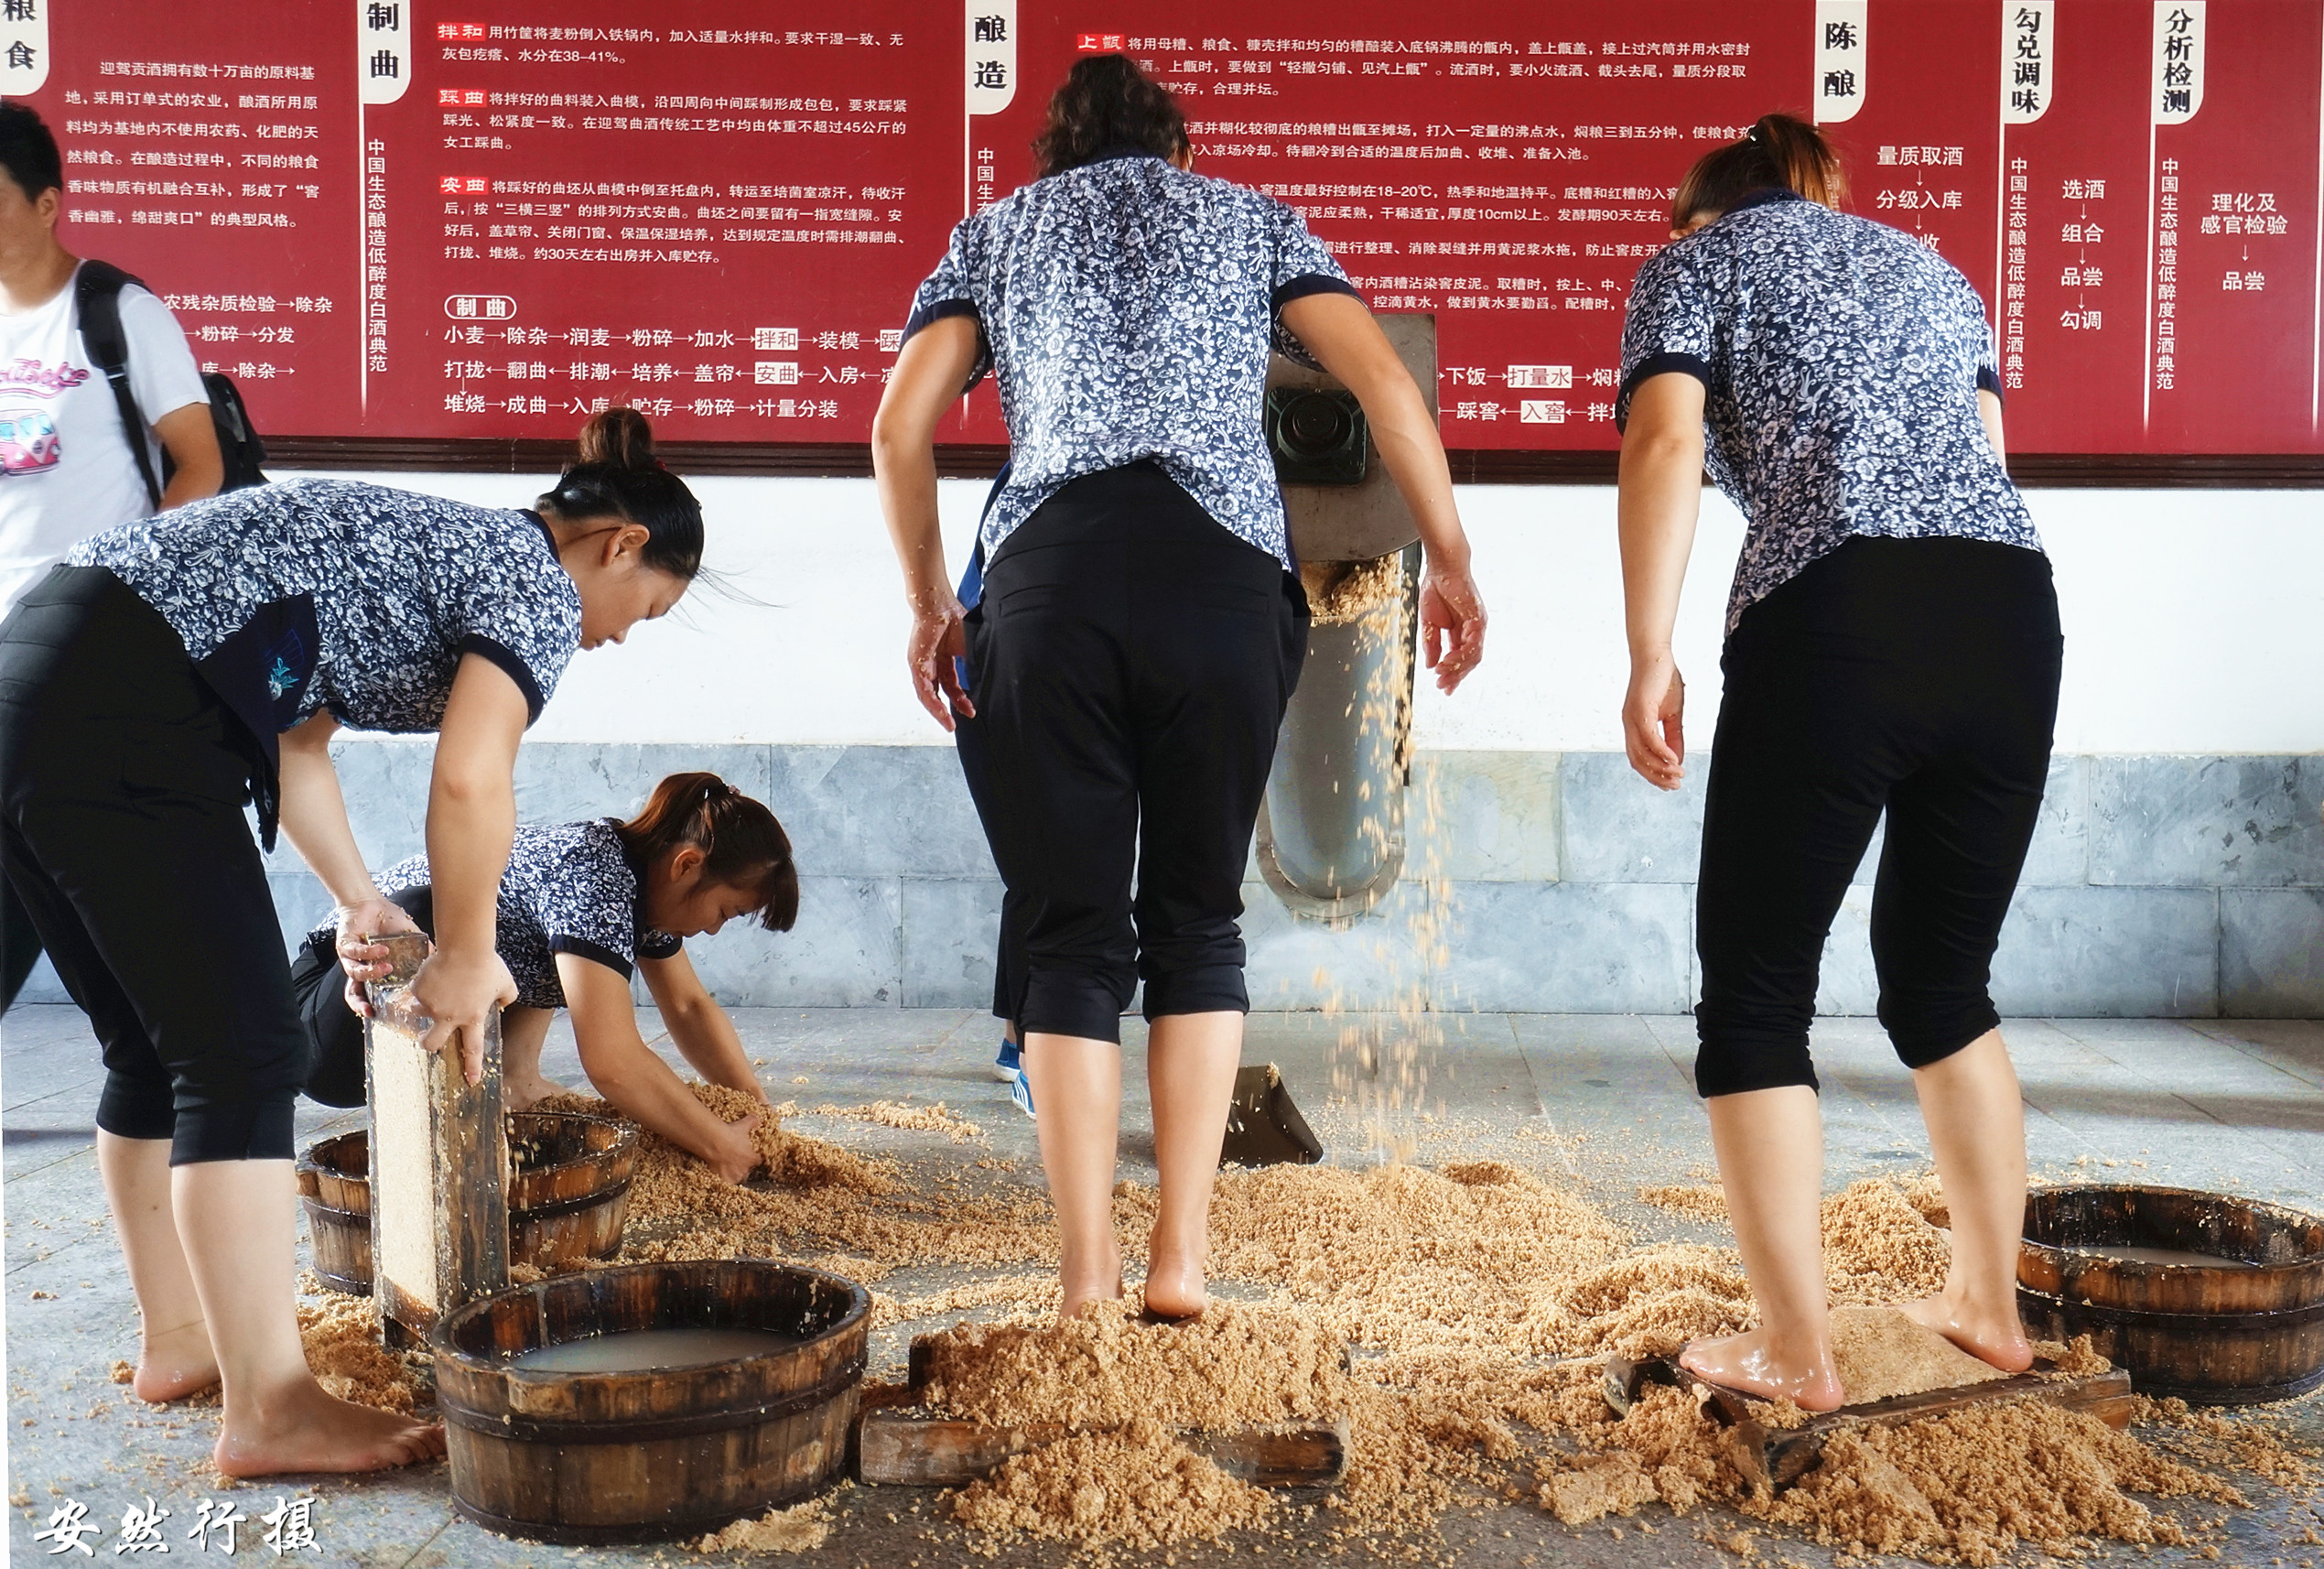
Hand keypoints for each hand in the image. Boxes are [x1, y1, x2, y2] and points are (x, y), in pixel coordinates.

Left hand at [334, 898, 425, 1019]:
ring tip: (387, 967)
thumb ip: (422, 950)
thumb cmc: (389, 920)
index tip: (374, 1014)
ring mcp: (350, 956)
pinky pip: (354, 953)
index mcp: (372, 969)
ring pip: (355, 973)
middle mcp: (359, 966)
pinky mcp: (345, 944)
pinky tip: (382, 948)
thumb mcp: (410, 938)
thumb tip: (440, 959)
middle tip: (369, 1008)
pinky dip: (369, 952)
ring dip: (371, 973)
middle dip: (359, 1002)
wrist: (371, 901)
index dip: (366, 1004)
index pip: (365, 993)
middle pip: (353, 991)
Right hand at [410, 945, 517, 1085]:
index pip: (473, 1048)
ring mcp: (431, 1005)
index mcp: (473, 1018)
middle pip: (432, 1043)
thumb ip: (507, 997)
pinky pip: (416, 993)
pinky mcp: (418, 991)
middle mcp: (450, 1017)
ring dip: (423, 1007)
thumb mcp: (506, 983)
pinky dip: (422, 986)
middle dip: (428, 1045)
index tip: (471, 1080)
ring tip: (436, 989)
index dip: (472, 1066)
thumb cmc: (488, 964)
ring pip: (420, 1014)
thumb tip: (504, 1004)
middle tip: (427, 1039)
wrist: (465, 946)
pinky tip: (433, 973)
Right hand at [707, 1111, 763, 1184]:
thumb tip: (757, 1118)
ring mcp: (734, 1175)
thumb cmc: (730, 1134)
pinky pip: (725, 1183)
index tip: (749, 1156)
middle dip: (743, 1167)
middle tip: (736, 1162)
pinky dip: (723, 1180)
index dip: (753, 1159)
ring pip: (737, 1178)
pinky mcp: (723, 1179)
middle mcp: (745, 1169)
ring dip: (734, 1174)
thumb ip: (752, 1122)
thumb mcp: (743, 1126)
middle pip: (747, 1171)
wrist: (715, 1142)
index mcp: (752, 1157)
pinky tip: (719, 1175)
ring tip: (728, 1169)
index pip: (757, 1161)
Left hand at [906, 597, 972, 731]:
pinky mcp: (916, 664)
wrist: (938, 605)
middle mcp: (933, 663)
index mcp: (946, 658)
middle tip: (955, 725)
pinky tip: (939, 712)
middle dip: (949, 710)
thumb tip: (989, 680)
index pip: (953, 684)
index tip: (972, 711)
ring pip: (929, 695)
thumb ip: (976, 664)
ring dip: (938, 711)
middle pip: (940, 692)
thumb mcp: (970, 648)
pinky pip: (922, 688)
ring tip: (949, 724)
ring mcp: (923, 664)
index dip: (962, 699)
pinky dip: (931, 702)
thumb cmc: (955, 618)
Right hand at [1418, 562, 1485, 693]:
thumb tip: (1430, 665)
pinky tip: (1448, 661)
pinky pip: (1473, 643)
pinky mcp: (1478, 619)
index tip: (1442, 687)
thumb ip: (1432, 645)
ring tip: (1441, 675)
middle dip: (1455, 676)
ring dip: (1457, 668)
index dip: (1452, 674)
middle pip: (1469, 661)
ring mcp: (1477, 626)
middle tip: (1443, 687)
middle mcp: (1472, 631)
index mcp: (1461, 632)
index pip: (1460, 659)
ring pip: (1473, 656)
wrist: (1441, 568)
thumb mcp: (1429, 624)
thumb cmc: (1436, 589)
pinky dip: (1461, 655)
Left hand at [1623, 650, 1685, 789]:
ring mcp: (1632, 718)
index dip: (1653, 774)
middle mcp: (1629, 725)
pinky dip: (1661, 751)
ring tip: (1678, 774)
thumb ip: (1674, 736)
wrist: (1656, 654)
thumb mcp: (1672, 714)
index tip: (1670, 784)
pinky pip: (1649, 737)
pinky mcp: (1640, 709)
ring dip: (1660, 767)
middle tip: (1676, 785)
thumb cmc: (1663, 681)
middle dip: (1657, 777)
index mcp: (1634, 727)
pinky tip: (1674, 760)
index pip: (1639, 759)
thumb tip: (1677, 759)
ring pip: (1642, 753)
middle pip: (1638, 761)